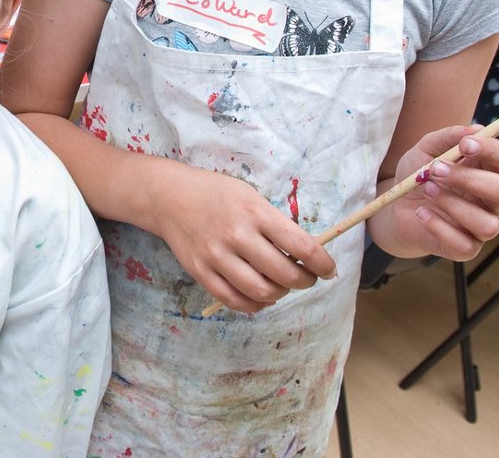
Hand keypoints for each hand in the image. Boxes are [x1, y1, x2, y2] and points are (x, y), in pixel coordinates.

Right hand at [151, 162, 335, 313]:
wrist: (170, 197)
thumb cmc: (217, 194)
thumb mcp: (251, 196)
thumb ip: (275, 224)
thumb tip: (305, 254)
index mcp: (256, 213)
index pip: (302, 246)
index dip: (323, 263)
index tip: (329, 269)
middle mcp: (237, 236)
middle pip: (285, 274)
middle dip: (305, 281)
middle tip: (307, 278)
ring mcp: (217, 256)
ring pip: (261, 292)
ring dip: (280, 294)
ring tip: (281, 285)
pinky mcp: (201, 272)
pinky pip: (234, 300)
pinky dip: (255, 305)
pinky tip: (261, 296)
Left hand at [385, 125, 498, 260]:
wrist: (395, 210)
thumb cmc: (416, 177)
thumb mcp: (423, 151)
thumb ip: (446, 138)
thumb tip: (473, 128)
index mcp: (485, 171)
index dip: (491, 150)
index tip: (465, 144)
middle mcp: (489, 200)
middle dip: (469, 179)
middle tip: (435, 170)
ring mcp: (479, 226)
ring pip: (487, 223)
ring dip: (453, 204)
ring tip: (426, 191)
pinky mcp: (466, 248)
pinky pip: (464, 244)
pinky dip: (439, 227)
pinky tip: (421, 213)